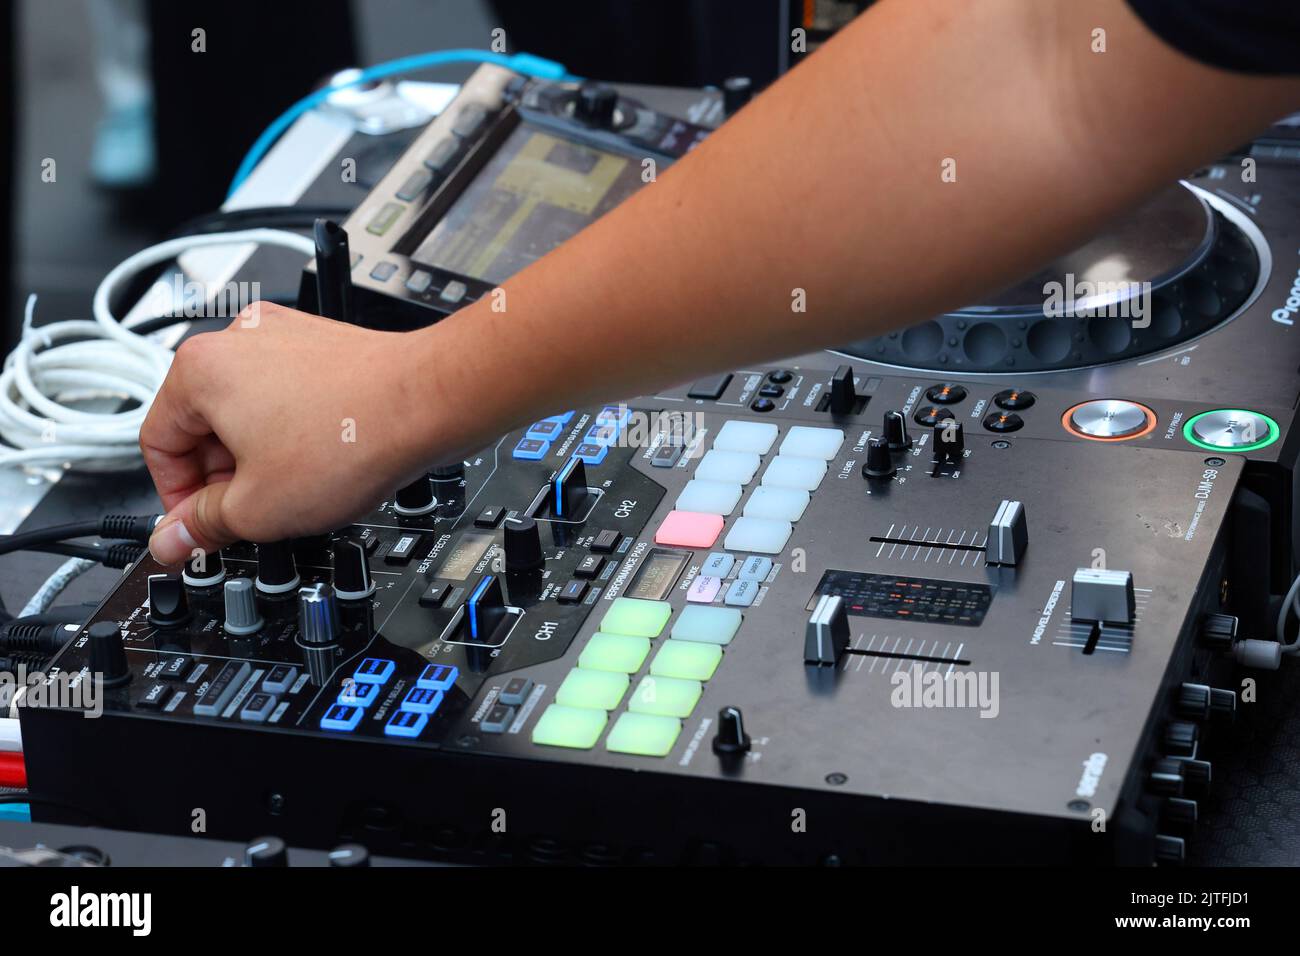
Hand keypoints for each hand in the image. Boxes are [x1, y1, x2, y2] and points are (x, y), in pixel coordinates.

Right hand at [139, 302, 454, 564]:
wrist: (430, 402)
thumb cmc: (351, 436)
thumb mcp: (258, 507)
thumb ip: (204, 526)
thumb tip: (174, 540)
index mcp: (200, 369)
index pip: (157, 443)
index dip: (176, 498)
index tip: (200, 528)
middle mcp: (238, 340)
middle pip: (203, 426)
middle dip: (223, 477)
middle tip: (253, 514)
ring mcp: (284, 337)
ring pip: (248, 413)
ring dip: (261, 458)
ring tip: (298, 487)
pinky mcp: (323, 347)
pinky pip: (289, 397)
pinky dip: (296, 432)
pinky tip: (324, 460)